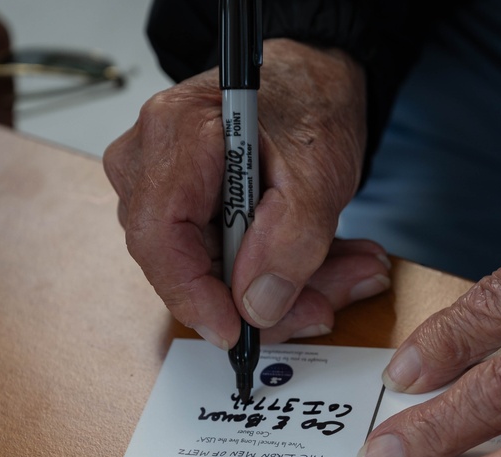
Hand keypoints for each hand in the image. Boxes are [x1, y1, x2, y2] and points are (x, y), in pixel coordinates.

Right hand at [104, 39, 388, 346]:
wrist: (315, 79)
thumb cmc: (310, 103)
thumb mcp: (319, 176)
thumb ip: (290, 244)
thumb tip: (257, 307)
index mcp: (176, 138)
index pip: (160, 240)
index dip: (195, 298)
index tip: (237, 334)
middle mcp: (152, 161)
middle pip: (188, 263)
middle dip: (264, 298)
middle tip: (324, 307)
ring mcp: (165, 185)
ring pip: (213, 268)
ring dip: (285, 286)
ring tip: (348, 276)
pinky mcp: (189, 205)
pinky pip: (225, 257)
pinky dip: (279, 270)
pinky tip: (327, 267)